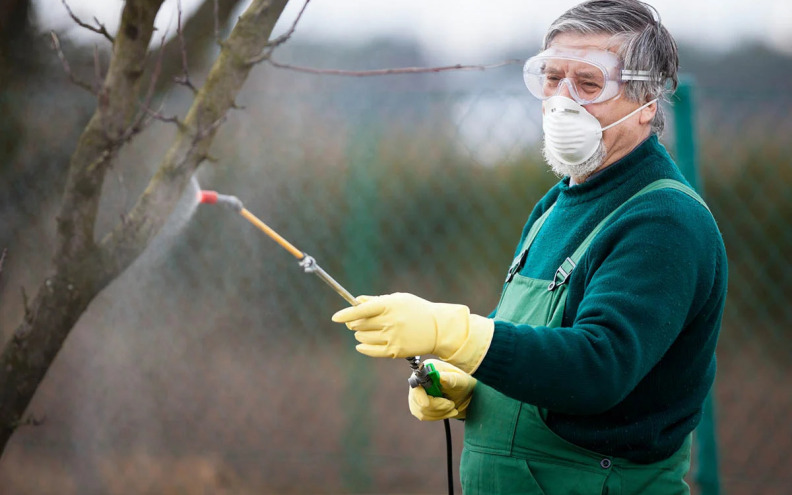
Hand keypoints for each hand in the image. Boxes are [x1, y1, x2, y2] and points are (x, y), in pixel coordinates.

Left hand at [332, 292, 493, 372]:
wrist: (437, 328)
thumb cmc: (415, 310)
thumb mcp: (398, 299)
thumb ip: (375, 300)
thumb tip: (356, 301)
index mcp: (389, 306)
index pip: (361, 310)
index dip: (346, 314)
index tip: (335, 317)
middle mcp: (390, 322)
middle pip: (359, 324)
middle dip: (354, 323)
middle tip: (357, 322)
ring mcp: (392, 337)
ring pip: (363, 337)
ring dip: (360, 334)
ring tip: (369, 331)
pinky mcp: (395, 351)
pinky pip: (370, 351)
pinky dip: (362, 347)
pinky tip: (361, 344)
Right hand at [408, 359, 475, 420]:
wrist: (464, 392)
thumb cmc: (461, 382)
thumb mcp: (460, 380)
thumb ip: (450, 379)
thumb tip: (440, 377)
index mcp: (425, 370)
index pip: (416, 386)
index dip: (421, 396)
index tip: (428, 404)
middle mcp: (417, 381)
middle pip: (418, 401)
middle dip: (437, 406)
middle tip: (452, 404)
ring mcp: (416, 394)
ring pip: (422, 411)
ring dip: (440, 412)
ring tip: (452, 407)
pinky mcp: (418, 405)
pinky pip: (423, 416)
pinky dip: (438, 416)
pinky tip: (448, 411)